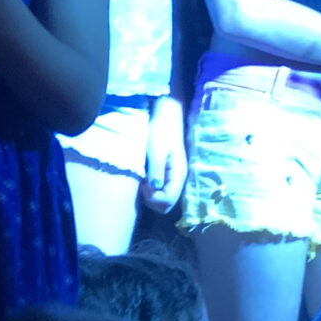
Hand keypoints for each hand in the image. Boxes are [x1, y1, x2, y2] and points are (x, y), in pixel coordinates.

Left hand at [141, 96, 187, 211]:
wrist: (167, 115)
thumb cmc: (161, 130)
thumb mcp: (156, 149)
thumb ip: (156, 169)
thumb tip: (155, 189)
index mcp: (178, 174)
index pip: (167, 201)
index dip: (152, 197)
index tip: (143, 182)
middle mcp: (178, 179)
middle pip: (166, 205)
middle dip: (151, 199)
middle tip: (142, 182)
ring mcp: (173, 177)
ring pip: (163, 200)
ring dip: (150, 195)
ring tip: (143, 178)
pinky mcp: (168, 174)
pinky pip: (161, 191)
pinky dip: (151, 189)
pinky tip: (145, 176)